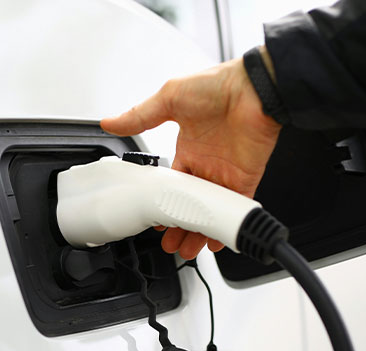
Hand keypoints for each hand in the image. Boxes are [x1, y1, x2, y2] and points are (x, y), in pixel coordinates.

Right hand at [101, 54, 280, 258]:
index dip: (164, 204)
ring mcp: (225, 173)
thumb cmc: (217, 85)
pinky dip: (225, 226)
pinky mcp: (244, 179)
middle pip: (190, 204)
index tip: (157, 220)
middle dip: (180, 226)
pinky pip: (234, 208)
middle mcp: (206, 164)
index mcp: (188, 148)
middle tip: (170, 244)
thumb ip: (139, 116)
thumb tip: (110, 122)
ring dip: (199, 231)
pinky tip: (215, 240)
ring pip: (209, 212)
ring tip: (188, 250)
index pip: (172, 185)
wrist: (255, 88)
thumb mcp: (169, 99)